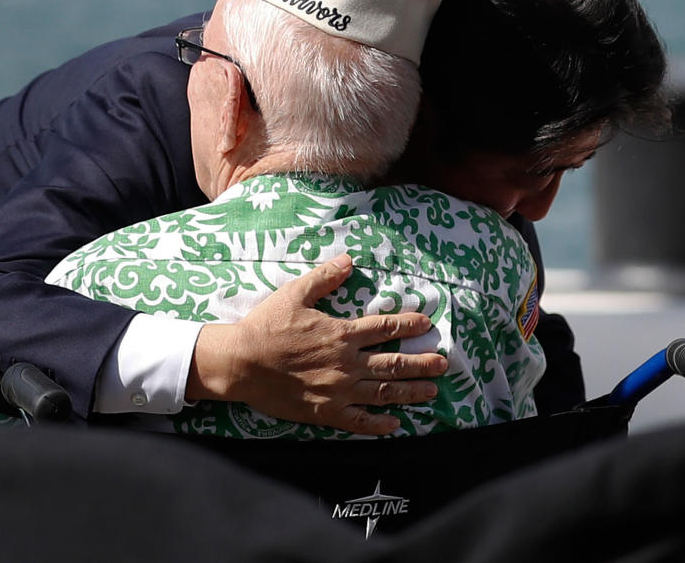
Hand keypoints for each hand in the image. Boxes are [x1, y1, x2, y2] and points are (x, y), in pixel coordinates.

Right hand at [187, 254, 447, 434]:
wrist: (241, 363)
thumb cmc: (266, 326)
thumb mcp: (295, 293)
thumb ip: (324, 277)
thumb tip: (348, 260)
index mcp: (341, 333)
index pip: (385, 327)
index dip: (409, 324)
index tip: (427, 324)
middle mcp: (346, 363)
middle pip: (394, 363)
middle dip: (422, 363)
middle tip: (444, 364)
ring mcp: (338, 390)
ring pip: (384, 392)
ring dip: (411, 391)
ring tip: (431, 391)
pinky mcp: (325, 412)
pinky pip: (358, 422)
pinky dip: (379, 425)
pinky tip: (394, 425)